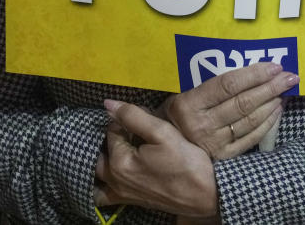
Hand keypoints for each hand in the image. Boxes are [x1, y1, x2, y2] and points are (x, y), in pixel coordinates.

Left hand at [94, 100, 217, 216]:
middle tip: (133, 129)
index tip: (144, 115)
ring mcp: (121, 193)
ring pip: (98, 173)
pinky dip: (101, 184)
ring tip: (120, 148)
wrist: (206, 195)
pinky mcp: (130, 201)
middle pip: (101, 150)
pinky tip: (114, 173)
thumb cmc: (186, 162)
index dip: (126, 118)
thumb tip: (107, 104)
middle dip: (113, 136)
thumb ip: (133, 116)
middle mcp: (114, 179)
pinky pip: (103, 195)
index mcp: (119, 161)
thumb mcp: (163, 133)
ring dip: (103, 159)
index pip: (112, 129)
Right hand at [159, 62, 294, 159]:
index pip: (228, 84)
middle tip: (290, 76)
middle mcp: (201, 124)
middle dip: (270, 87)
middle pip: (243, 102)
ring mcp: (213, 143)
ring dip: (272, 104)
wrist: (162, 151)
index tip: (274, 66)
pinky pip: (250, 139)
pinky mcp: (223, 158)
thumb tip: (249, 71)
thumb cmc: (174, 117)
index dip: (254, 74)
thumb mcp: (181, 96)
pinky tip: (277, 112)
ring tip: (285, 91)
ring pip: (249, 120)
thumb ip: (210, 87)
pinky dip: (267, 124)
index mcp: (188, 103)